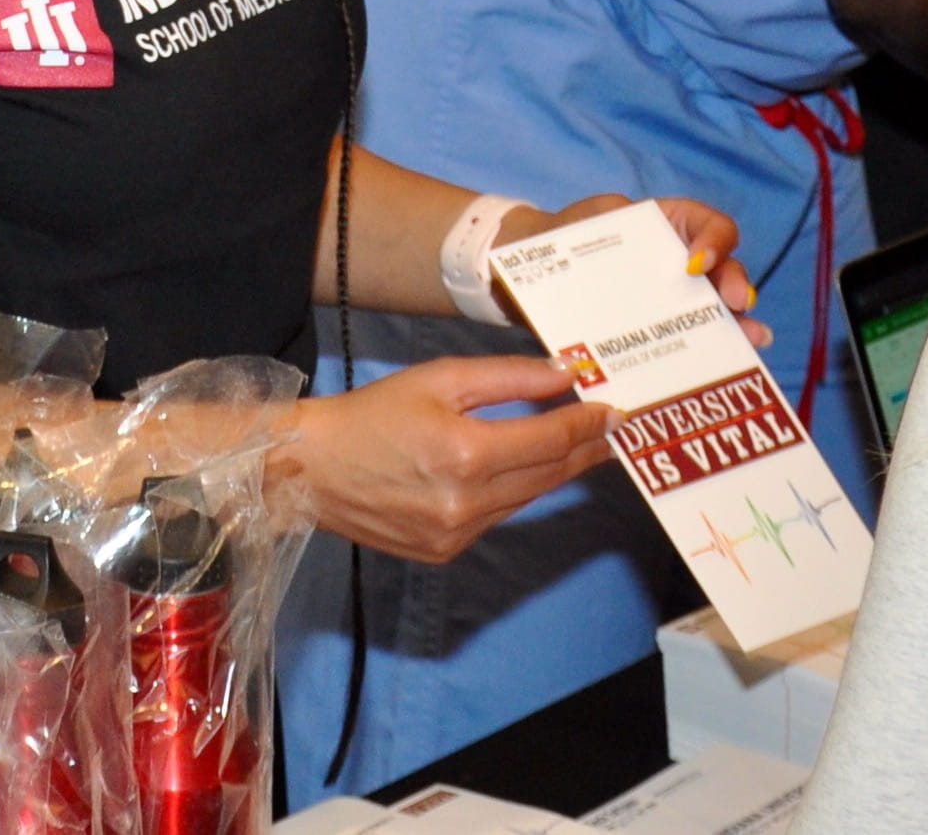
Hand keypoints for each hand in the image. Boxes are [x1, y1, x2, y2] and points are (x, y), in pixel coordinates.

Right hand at [286, 356, 611, 562]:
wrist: (311, 470)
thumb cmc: (373, 414)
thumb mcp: (442, 379)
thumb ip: (510, 377)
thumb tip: (566, 374)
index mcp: (466, 454)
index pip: (551, 441)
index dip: (589, 424)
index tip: (615, 411)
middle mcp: (466, 503)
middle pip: (548, 474)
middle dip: (584, 450)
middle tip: (613, 431)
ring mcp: (455, 535)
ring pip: (525, 498)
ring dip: (552, 471)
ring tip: (577, 446)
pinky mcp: (443, 552)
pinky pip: (497, 518)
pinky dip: (511, 492)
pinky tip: (516, 471)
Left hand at [504, 195, 771, 346]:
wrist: (522, 275)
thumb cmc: (554, 243)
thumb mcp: (581, 225)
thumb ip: (604, 232)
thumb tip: (617, 253)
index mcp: (666, 225)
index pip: (708, 223)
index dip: (716, 241)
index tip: (699, 264)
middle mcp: (677, 260)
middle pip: (722, 268)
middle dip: (735, 285)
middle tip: (737, 307)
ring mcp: (670, 297)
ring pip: (713, 306)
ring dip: (737, 322)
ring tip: (752, 340)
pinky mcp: (656, 328)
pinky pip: (687, 337)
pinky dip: (710, 348)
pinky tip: (727, 363)